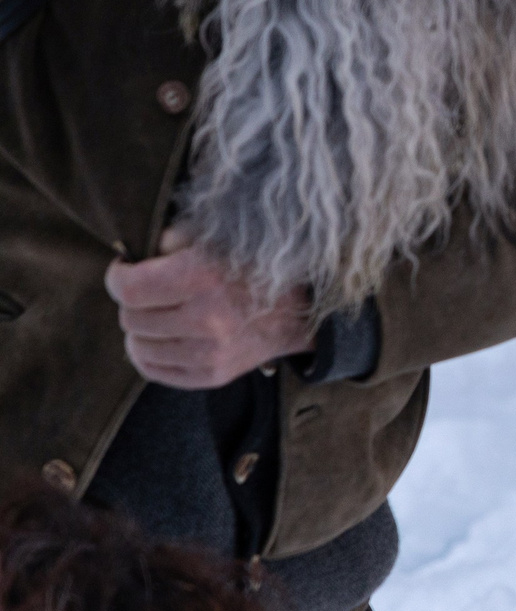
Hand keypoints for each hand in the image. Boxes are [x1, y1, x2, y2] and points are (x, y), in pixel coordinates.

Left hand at [103, 227, 313, 390]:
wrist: (302, 306)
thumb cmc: (254, 264)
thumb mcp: (217, 235)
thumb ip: (172, 239)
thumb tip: (134, 255)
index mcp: (205, 278)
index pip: (129, 290)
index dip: (118, 277)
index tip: (125, 270)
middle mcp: (207, 319)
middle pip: (131, 318)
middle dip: (134, 301)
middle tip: (151, 290)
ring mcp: (211, 353)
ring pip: (137, 346)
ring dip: (141, 329)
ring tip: (160, 313)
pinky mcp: (213, 375)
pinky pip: (154, 370)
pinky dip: (150, 353)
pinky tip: (165, 336)